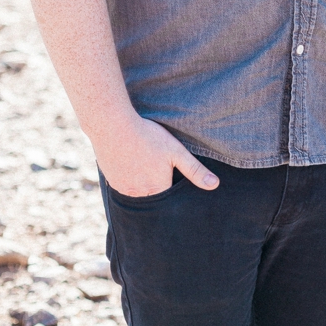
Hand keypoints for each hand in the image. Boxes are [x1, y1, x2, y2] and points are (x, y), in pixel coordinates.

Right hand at [94, 115, 218, 196]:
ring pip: (138, 195)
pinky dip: (130, 181)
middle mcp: (139, 195)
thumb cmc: (147, 137)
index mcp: (157, 189)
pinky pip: (124, 188)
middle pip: (154, 199)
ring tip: (147, 169)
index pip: (170, 199)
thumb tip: (214, 185)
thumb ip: (194, 170)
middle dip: (159, 191)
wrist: (113, 127)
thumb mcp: (176, 151)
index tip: (175, 179)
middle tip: (159, 172)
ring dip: (143, 187)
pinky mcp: (112, 182)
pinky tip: (133, 167)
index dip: (175, 189)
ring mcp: (123, 189)